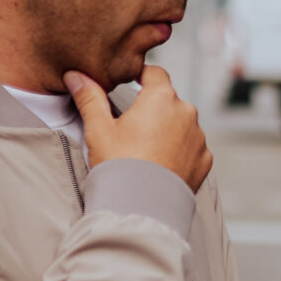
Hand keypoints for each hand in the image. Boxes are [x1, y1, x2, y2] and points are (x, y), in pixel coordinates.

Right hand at [69, 65, 211, 190]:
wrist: (142, 206)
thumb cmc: (118, 164)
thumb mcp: (98, 128)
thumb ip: (89, 98)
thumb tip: (76, 76)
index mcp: (162, 98)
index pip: (155, 73)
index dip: (141, 75)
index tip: (131, 82)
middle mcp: (187, 113)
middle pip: (168, 101)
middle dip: (152, 109)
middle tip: (131, 127)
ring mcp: (198, 137)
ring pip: (182, 125)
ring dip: (167, 130)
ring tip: (145, 150)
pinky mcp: (204, 160)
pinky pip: (191, 148)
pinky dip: (179, 152)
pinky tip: (161, 165)